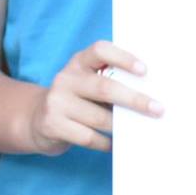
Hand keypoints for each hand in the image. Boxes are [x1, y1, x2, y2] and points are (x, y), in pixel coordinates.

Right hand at [26, 42, 162, 155]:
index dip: (123, 58)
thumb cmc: (76, 100)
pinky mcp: (52, 124)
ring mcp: (56, 102)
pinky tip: (113, 144)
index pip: (100, 50)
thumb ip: (111, 82)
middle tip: (158, 110)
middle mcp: (65, 79)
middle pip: (105, 87)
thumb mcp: (87, 83)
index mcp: (78, 63)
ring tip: (137, 130)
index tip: (144, 71)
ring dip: (121, 127)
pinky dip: (106, 143)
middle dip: (135, 100)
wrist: (37, 119)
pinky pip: (88, 137)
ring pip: (99, 118)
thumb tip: (150, 96)